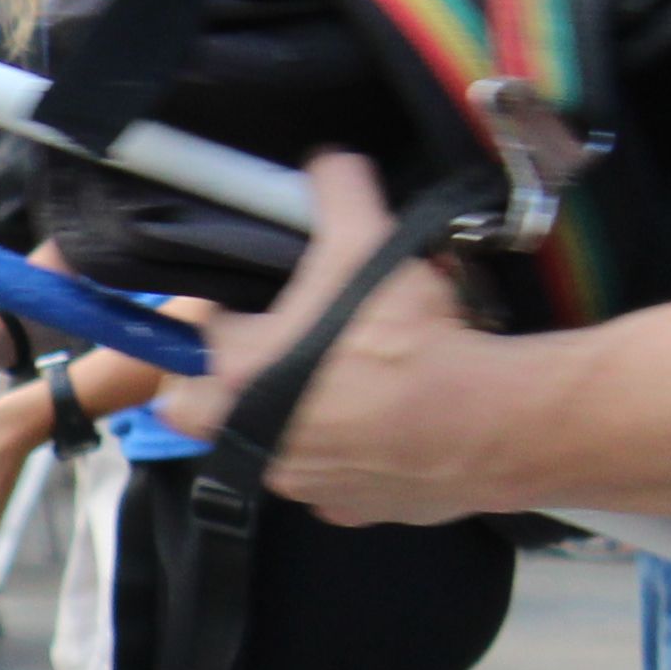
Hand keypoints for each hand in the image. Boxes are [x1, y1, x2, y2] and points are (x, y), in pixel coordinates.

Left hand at [146, 150, 509, 521]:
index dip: (213, 321)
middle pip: (201, 412)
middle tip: (273, 353)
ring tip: (339, 383)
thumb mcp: (366, 245)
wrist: (484, 423)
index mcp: (235, 374)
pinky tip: (384, 429)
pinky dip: (347, 458)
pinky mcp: (345, 510)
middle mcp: (250, 438)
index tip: (246, 308)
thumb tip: (326, 159)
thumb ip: (336, 193)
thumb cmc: (406, 337)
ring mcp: (296, 482)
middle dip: (222, 385)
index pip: (186, 344)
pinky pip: (330, 481)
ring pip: (268, 447)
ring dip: (289, 417)